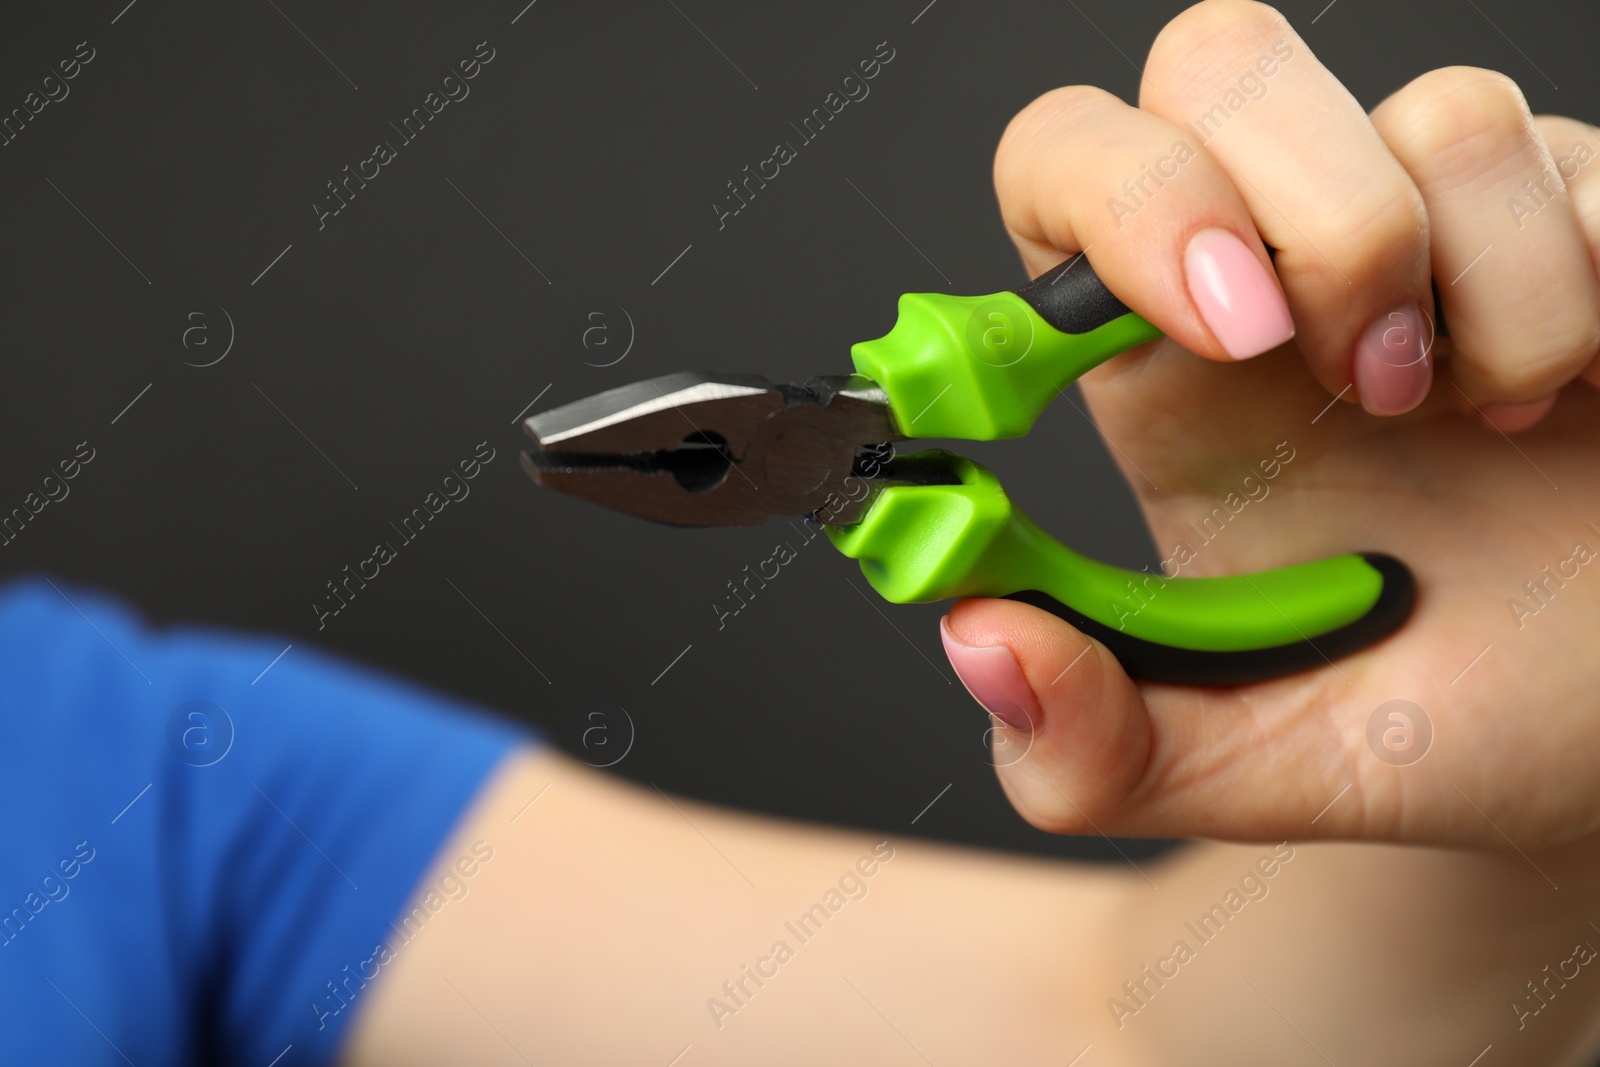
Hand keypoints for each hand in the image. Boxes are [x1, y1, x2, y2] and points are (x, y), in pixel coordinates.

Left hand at [942, 0, 1599, 851]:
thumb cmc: (1436, 724)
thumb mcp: (1257, 762)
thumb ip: (1096, 745)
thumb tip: (975, 637)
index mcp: (1167, 373)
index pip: (1065, 169)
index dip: (1114, 200)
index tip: (1218, 331)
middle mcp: (1286, 270)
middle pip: (1216, 60)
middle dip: (1307, 213)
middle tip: (1366, 383)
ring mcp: (1438, 227)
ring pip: (1440, 109)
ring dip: (1483, 291)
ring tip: (1493, 421)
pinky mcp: (1580, 219)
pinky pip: (1578, 155)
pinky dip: (1592, 280)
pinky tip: (1583, 388)